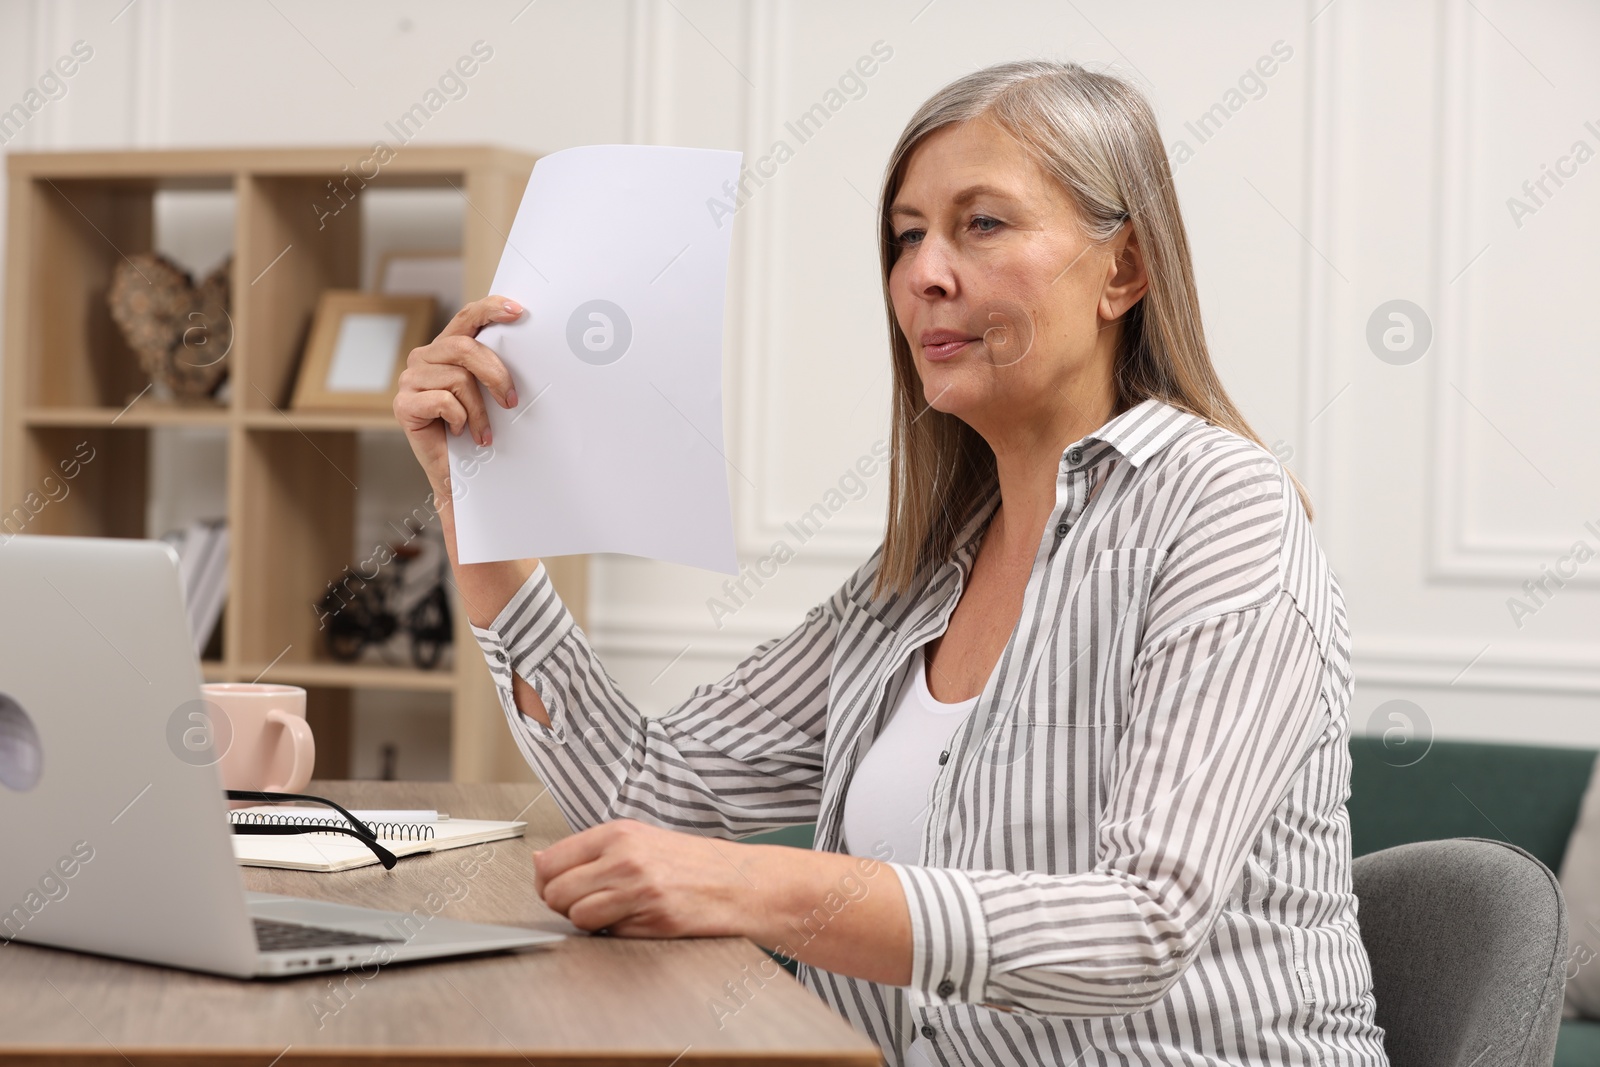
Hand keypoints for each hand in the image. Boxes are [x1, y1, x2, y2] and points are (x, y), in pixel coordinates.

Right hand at [393, 295, 524, 491]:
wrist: (455, 471)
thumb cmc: (473, 428)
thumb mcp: (488, 392)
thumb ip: (493, 367)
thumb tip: (526, 350)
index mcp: (445, 348)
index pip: (467, 317)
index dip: (490, 308)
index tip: (517, 311)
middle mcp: (424, 358)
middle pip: (464, 348)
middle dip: (495, 374)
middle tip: (510, 400)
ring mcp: (410, 380)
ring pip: (458, 378)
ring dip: (479, 410)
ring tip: (483, 430)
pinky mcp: (403, 404)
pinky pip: (443, 401)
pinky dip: (461, 420)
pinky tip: (460, 432)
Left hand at [532, 819, 758, 937]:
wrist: (740, 883)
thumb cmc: (692, 863)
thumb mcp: (639, 841)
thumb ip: (590, 852)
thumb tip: (540, 863)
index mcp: (618, 834)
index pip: (550, 862)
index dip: (548, 881)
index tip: (559, 886)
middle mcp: (624, 858)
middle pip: (555, 893)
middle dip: (566, 905)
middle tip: (591, 902)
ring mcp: (637, 890)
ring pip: (577, 917)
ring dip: (590, 922)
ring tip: (617, 911)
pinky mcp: (651, 919)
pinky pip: (608, 934)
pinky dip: (616, 933)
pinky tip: (638, 919)